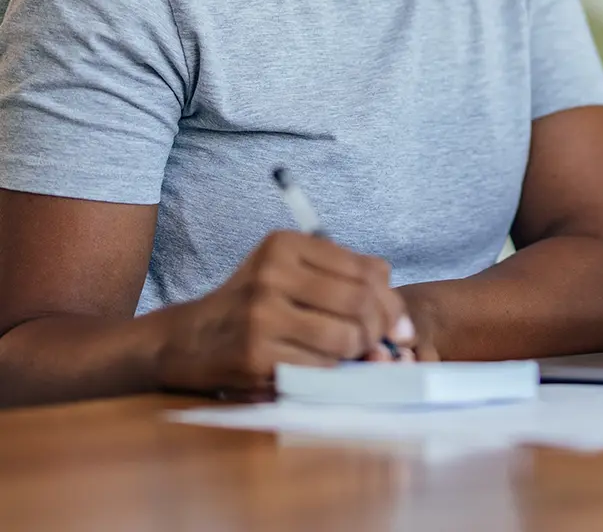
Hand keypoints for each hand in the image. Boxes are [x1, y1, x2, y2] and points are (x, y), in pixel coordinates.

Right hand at [156, 230, 416, 393]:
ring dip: (356, 353)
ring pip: (344, 337)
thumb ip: (345, 281)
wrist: (189, 338)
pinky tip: (320, 366)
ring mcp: (262, 314)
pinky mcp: (255, 354)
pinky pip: (319, 367)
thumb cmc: (255, 304)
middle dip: (379, 329)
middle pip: (359, 302)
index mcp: (286, 244)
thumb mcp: (293, 274)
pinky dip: (331, 372)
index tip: (397, 323)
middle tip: (380, 345)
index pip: (365, 269)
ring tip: (349, 354)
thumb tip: (399, 321)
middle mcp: (273, 273)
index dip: (391, 300)